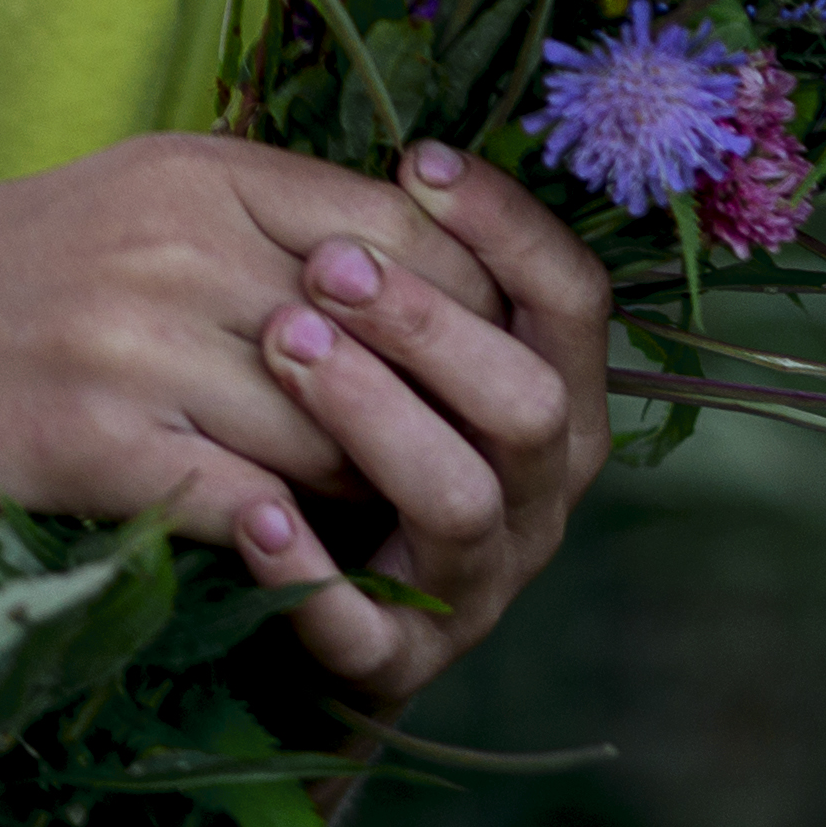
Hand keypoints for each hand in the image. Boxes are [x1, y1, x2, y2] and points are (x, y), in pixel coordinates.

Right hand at [0, 133, 521, 614]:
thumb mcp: (126, 210)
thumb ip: (259, 232)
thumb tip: (405, 288)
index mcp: (201, 174)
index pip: (406, 232)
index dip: (465, 315)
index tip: (484, 382)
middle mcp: (180, 242)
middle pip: (387, 340)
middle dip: (432, 421)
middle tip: (466, 485)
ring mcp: (135, 338)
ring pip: (332, 433)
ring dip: (368, 500)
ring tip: (393, 544)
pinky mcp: (94, 439)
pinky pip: (248, 510)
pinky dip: (296, 558)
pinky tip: (311, 584)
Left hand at [248, 140, 610, 700]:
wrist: (298, 609)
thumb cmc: (346, 434)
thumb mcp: (399, 349)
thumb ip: (415, 273)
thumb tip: (407, 162)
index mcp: (555, 400)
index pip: (572, 301)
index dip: (509, 228)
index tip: (418, 162)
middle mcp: (537, 493)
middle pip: (525, 400)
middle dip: (431, 325)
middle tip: (325, 266)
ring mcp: (476, 585)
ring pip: (459, 499)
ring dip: (375, 418)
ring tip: (284, 347)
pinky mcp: (399, 664)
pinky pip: (368, 630)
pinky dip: (312, 574)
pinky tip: (252, 515)